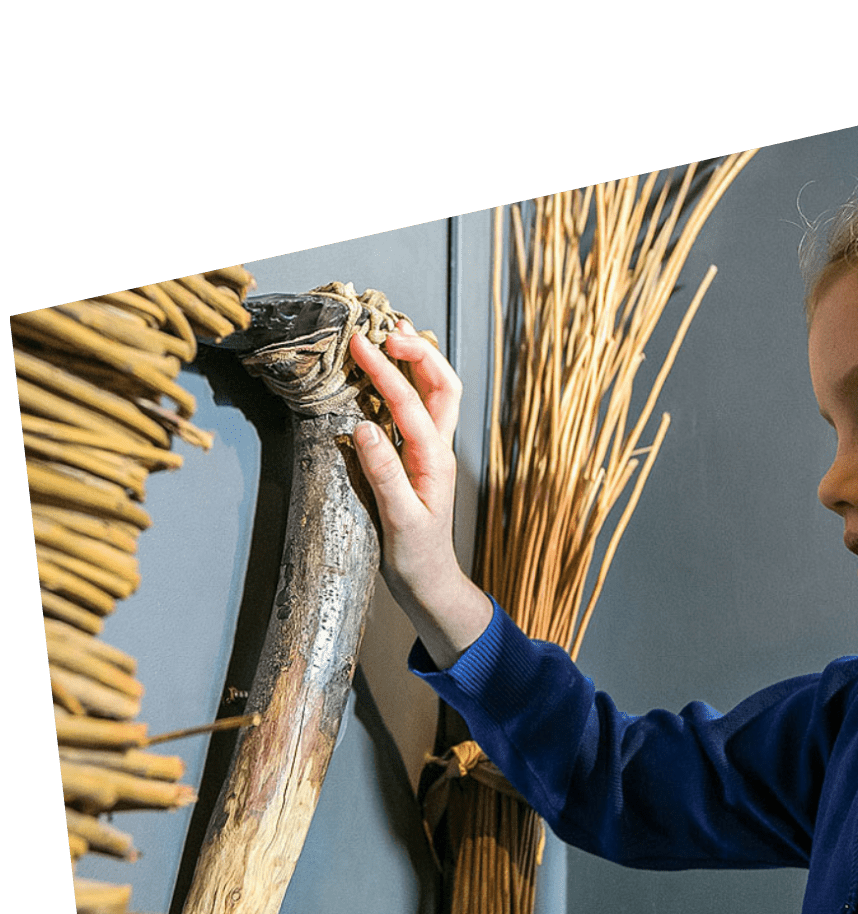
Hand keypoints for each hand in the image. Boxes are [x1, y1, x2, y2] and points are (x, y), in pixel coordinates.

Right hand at [350, 324, 492, 666]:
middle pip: (442, 386)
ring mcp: (431, 454)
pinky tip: (388, 375)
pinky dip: (407, 384)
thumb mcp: (399, 521)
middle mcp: (438, 451)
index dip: (387, 371)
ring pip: (436, 395)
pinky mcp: (419, 460)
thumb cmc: (417, 558)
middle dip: (418, 352)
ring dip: (418, 362)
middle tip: (386, 329)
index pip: (411, 405)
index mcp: (435, 462)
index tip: (360, 345)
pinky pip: (418, 411)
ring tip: (392, 334)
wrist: (430, 584)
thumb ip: (384, 474)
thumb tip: (363, 428)